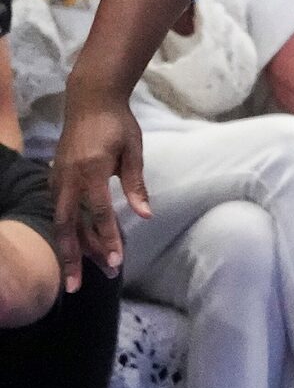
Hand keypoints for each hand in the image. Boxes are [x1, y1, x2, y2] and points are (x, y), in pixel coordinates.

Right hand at [51, 81, 149, 292]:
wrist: (90, 100)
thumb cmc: (117, 124)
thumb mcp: (133, 149)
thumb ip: (136, 184)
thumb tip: (146, 216)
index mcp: (92, 171)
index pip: (100, 214)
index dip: (108, 239)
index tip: (116, 261)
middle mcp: (69, 180)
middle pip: (67, 228)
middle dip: (73, 259)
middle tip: (78, 287)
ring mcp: (57, 180)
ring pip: (59, 223)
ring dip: (69, 250)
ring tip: (77, 276)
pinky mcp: (53, 180)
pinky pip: (57, 212)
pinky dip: (65, 232)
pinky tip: (73, 247)